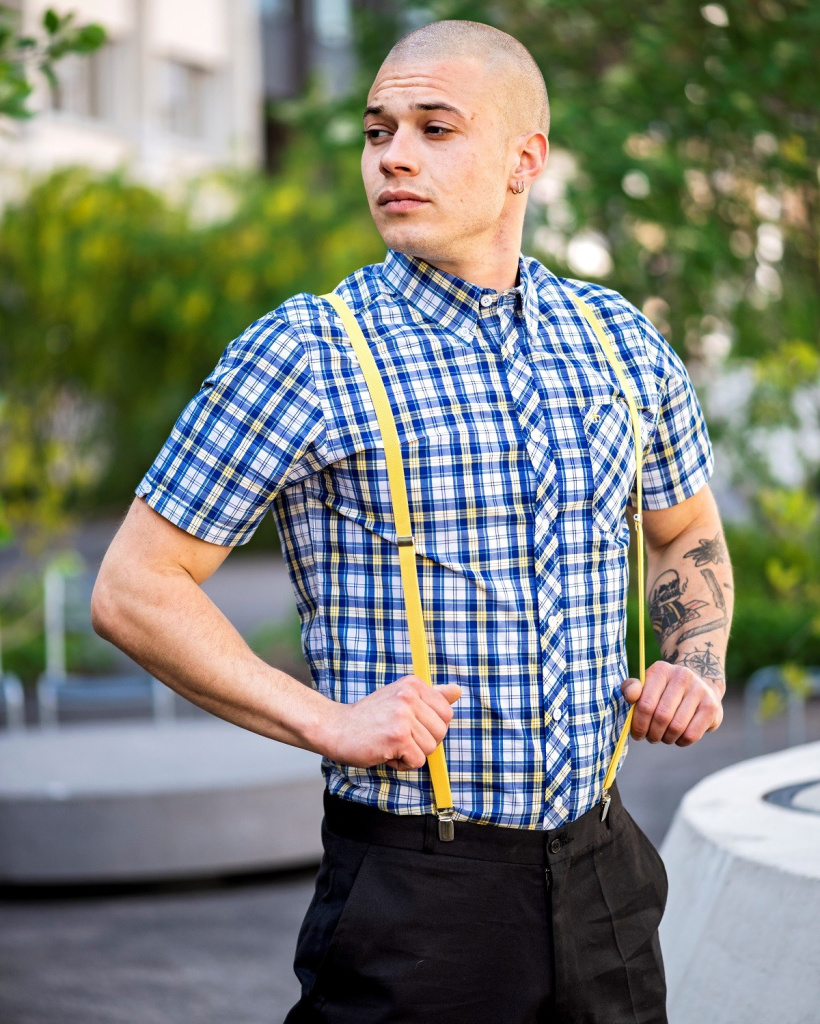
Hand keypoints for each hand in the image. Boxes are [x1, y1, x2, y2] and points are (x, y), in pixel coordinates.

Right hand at [323, 675, 461, 769]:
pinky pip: (417, 761)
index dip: (431, 726)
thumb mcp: (401, 699)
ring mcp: (404, 715)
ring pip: (430, 748)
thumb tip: (458, 690)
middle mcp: (410, 696)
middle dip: (423, 741)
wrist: (336, 728)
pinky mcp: (397, 737)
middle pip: (441, 731)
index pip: (446, 712)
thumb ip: (431, 696)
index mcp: (413, 684)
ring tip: (390, 743)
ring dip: (411, 753)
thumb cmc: (370, 717)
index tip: (410, 725)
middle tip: (399, 736)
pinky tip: (386, 753)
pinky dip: (403, 764)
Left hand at [621, 661, 722, 746]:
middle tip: (650, 737)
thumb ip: (631, 689)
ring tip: (663, 737)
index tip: (637, 734)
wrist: (700, 686)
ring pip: (676, 728)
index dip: (638, 724)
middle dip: (652, 733)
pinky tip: (678, 737)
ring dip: (666, 738)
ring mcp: (699, 690)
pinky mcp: (712, 706)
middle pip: (661, 717)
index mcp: (661, 670)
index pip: (645, 704)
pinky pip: (692, 734)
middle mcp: (682, 676)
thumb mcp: (647, 685)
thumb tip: (629, 696)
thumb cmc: (665, 690)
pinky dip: (681, 741)